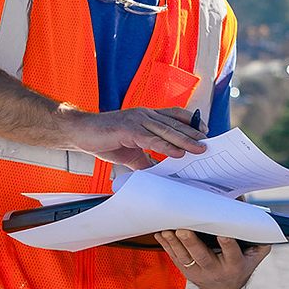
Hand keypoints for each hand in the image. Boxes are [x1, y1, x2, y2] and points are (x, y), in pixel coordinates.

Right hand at [63, 107, 206, 168]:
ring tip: (200, 149)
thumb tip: (158, 173)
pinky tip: (178, 153)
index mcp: (146, 117)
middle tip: (209, 143)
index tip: (205, 131)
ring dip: (185, 140)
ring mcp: (137, 120)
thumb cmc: (103, 138)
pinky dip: (166, 147)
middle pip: (174, 124)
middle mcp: (144, 115)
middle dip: (193, 134)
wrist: (79, 132)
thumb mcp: (130, 152)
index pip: (173, 116)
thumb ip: (145, 160)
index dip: (190, 122)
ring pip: (166, 131)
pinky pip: (151, 139)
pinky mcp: (128, 129)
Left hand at [156, 229, 268, 288]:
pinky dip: (167, 246)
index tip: (222, 233)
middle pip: (202, 256)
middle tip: (183, 229)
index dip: (227, 244)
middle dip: (192, 242)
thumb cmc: (243, 262)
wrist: (226, 286)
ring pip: (185, 258)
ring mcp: (199, 273)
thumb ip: (260, 239)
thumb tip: (261, 217)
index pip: (232, 254)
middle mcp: (216, 271)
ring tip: (167, 229)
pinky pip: (175, 258)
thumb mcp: (256, 254)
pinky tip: (161, 233)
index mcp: (235, 265)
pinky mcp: (186, 271)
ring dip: (175, 243)